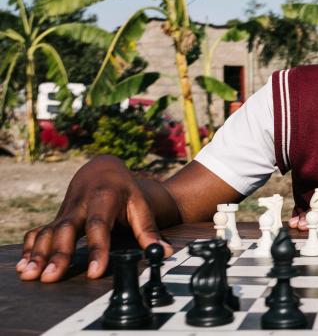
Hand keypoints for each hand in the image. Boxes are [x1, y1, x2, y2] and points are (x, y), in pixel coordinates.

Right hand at [16, 155, 171, 282]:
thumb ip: (149, 230)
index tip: (94, 271)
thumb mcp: (139, 205)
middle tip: (51, 277)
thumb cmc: (124, 190)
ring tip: (31, 274)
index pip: (99, 227)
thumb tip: (163, 253)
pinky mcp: (57, 217)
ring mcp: (65, 211)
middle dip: (58, 254)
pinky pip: (39, 232)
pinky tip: (24, 266)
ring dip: (38, 254)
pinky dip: (30, 248)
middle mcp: (80, 204)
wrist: (102, 169)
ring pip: (48, 231)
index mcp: (104, 199)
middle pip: (67, 230)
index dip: (97, 249)